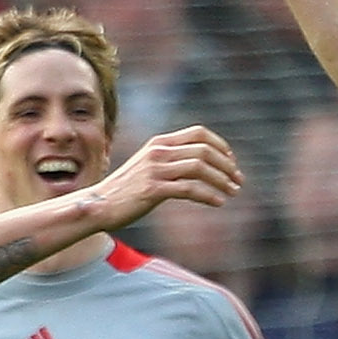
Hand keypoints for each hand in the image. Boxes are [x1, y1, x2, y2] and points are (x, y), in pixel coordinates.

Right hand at [89, 127, 242, 229]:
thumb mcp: (149, 167)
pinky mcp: (153, 190)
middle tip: (238, 180)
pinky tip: (218, 203)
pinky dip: (209, 195)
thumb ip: (171, 161)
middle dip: (227, 165)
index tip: (231, 161)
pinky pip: (189, 189)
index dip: (220, 145)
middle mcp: (158, 152)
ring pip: (200, 168)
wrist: (99, 204)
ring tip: (233, 192)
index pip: (198, 133)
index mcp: (159, 143)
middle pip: (204, 150)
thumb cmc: (127, 190)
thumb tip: (198, 165)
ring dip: (222, 180)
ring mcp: (155, 170)